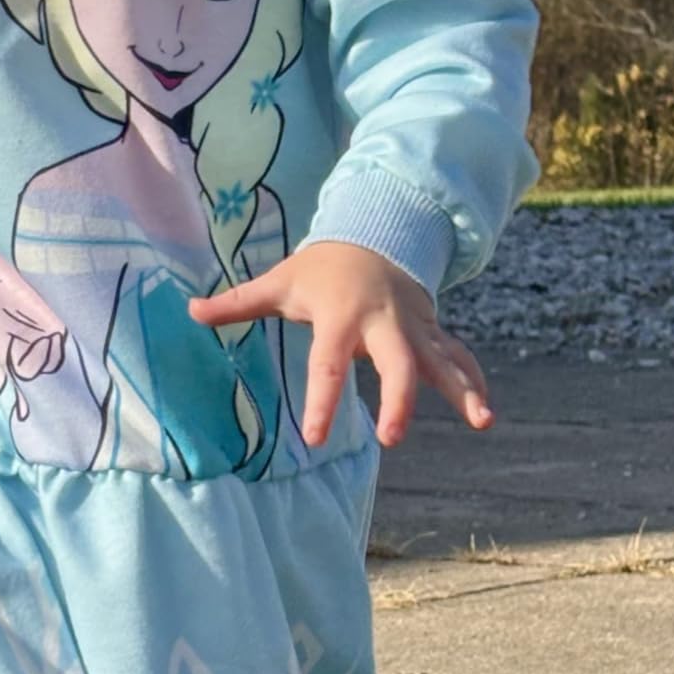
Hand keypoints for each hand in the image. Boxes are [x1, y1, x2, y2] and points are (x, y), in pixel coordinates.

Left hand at [187, 239, 492, 449]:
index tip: (315, 439)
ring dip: (463, 391)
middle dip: (399, 399)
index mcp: (341, 317)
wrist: (375, 234)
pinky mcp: (432, 333)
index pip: (328, 365)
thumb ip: (236, 303)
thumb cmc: (320, 270)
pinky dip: (473, 382)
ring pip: (442, 361)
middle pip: (397, 363)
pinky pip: (457, 358)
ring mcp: (413, 329)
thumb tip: (188, 311)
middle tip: (392, 438)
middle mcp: (383, 324)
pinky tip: (485, 413)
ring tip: (483, 422)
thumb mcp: (280, 282)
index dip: (322, 401)